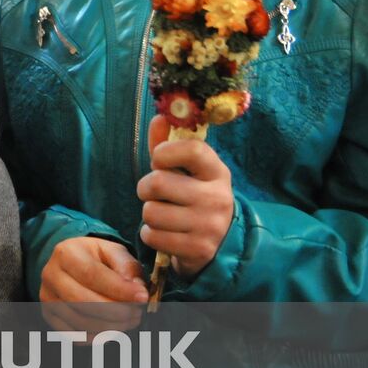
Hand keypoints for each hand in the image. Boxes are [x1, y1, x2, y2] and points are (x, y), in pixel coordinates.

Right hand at [39, 236, 146, 333]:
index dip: (119, 289)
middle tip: (137, 312)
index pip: (91, 274)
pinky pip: (74, 335)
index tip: (142, 297)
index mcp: (66, 253)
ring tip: (129, 320)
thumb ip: (127, 266)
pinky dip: (98, 337)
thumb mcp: (113, 251)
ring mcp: (47, 297)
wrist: (72, 265)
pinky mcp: (49, 316)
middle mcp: (51, 274)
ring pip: (80, 321)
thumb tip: (135, 290)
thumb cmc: (96, 259)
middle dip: (116, 311)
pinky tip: (113, 329)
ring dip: (110, 327)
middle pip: (83, 300)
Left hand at [137, 115, 234, 279]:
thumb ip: (170, 145)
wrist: (221, 244)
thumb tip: (158, 118)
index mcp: (217, 172)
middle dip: (146, 188)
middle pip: (157, 182)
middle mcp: (217, 197)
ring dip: (149, 214)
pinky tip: (165, 233)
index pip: (191, 149)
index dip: (165, 151)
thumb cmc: (195, 197)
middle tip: (155, 193)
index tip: (159, 160)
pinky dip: (151, 234)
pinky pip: (152, 236)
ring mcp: (209, 225)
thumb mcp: (188, 171)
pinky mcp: (198, 249)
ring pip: (151, 212)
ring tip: (163, 214)